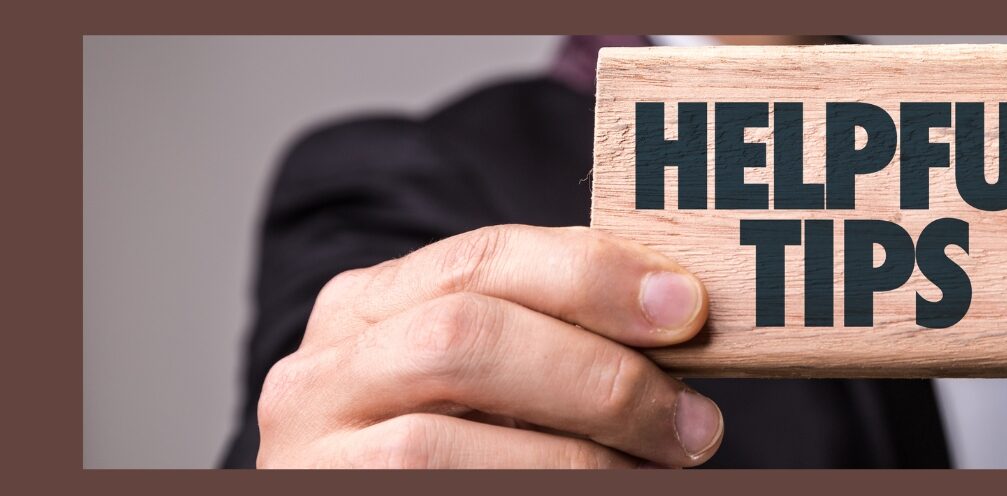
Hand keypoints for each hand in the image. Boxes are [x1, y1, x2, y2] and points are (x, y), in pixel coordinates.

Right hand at [255, 225, 720, 467]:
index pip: (481, 259)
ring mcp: (315, 460)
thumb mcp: (485, 374)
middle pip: (462, 340)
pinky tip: (601, 493)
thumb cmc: (456, 445)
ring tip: (652, 471)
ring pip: (436, 446)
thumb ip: (550, 332)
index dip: (592, 278)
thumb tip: (680, 315)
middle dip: (595, 376)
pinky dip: (542, 495)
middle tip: (692, 422)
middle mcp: (319, 376)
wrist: (380, 493)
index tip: (688, 309)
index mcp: (363, 308)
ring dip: (573, 459)